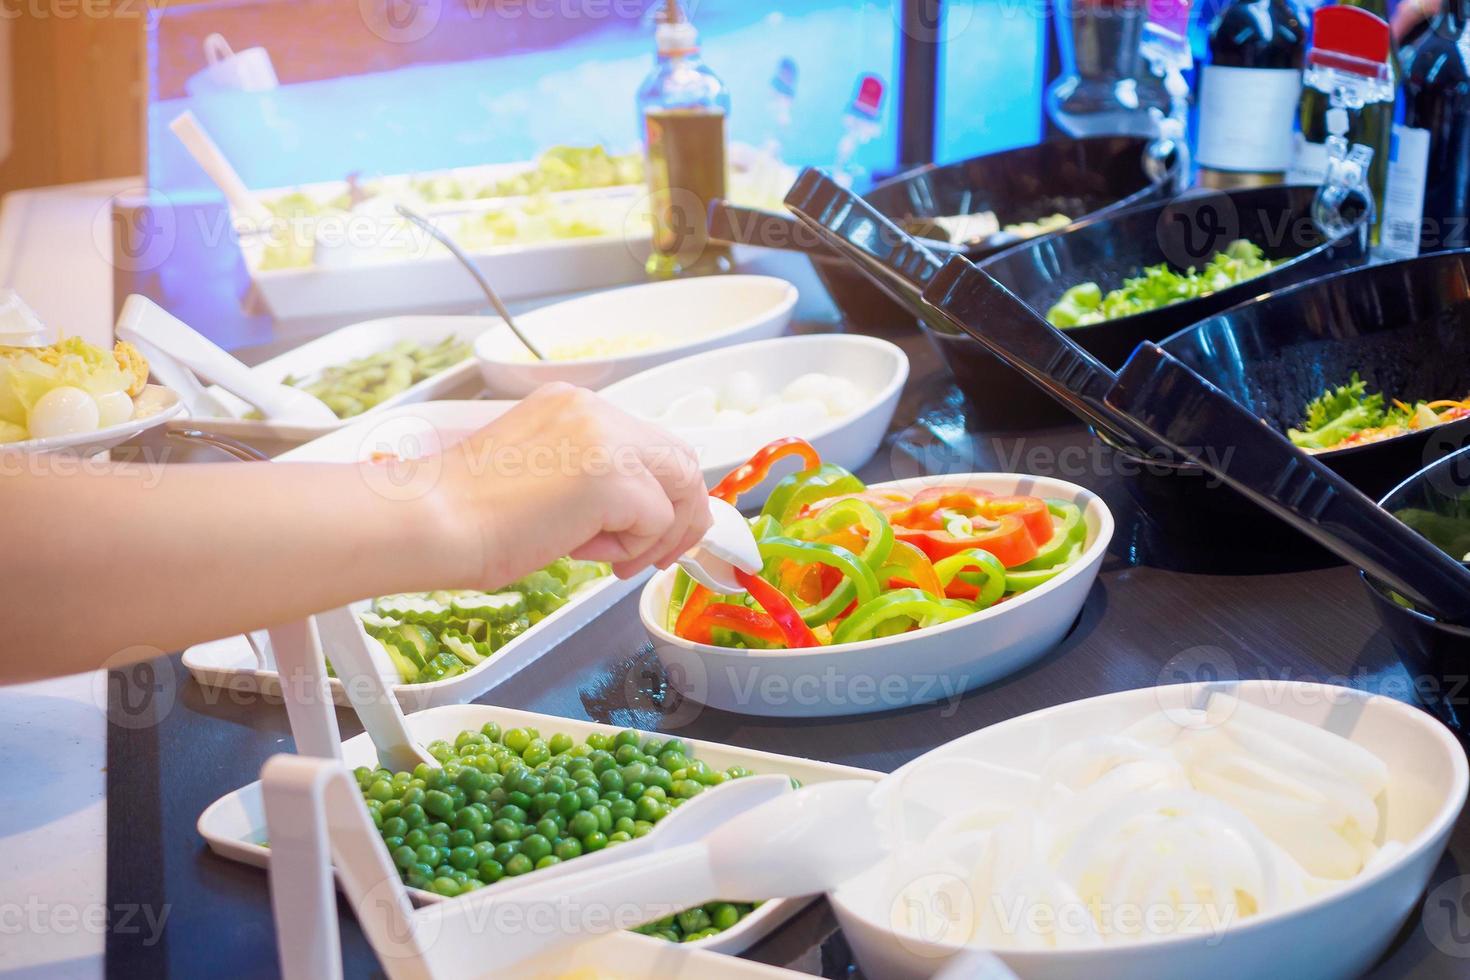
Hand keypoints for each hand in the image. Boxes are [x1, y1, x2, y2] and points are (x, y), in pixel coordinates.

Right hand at [436, 383, 711, 584]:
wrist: (433, 519)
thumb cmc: (466, 511)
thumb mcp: (541, 474)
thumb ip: (589, 477)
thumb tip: (634, 513)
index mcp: (574, 405)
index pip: (649, 442)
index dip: (663, 490)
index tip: (654, 527)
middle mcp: (595, 411)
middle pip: (679, 460)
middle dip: (681, 514)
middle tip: (656, 554)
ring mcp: (607, 440)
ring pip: (679, 488)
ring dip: (657, 535)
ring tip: (611, 559)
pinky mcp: (613, 478)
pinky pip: (656, 521)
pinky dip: (630, 547)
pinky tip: (582, 551)